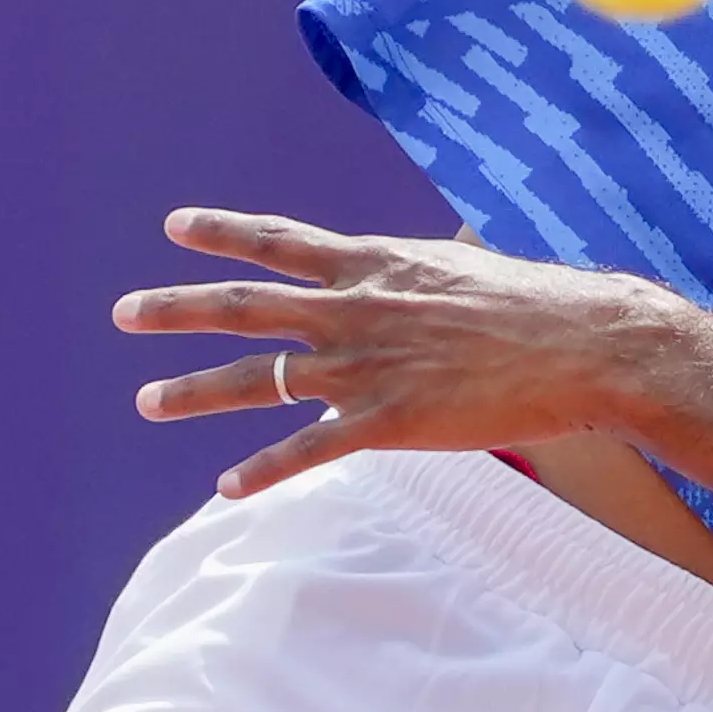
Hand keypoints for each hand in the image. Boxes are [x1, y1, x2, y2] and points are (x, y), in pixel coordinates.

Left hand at [113, 208, 712, 500]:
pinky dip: (261, 470)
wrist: (588, 346)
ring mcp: (367, 366)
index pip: (282, 243)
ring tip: (146, 399)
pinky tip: (225, 486)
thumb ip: (435, 274)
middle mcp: (358, 309)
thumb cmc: (544, 308)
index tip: (174, 225)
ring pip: (258, 381)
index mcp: (380, 266)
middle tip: (125, 312)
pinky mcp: (386, 421)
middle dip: (177, 308)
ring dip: (194, 391)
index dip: (224, 232)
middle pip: (246, 308)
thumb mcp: (474, 272)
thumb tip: (446, 257)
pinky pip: (307, 450)